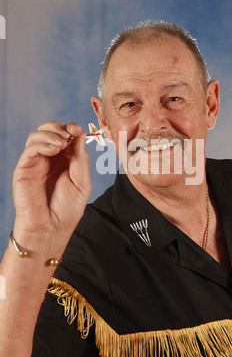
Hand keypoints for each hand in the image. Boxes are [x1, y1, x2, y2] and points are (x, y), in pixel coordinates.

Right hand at [12, 122, 90, 248]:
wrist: (51, 228)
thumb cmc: (67, 210)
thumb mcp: (81, 182)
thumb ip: (80, 158)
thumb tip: (79, 135)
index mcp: (66, 160)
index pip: (66, 135)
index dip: (71, 128)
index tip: (78, 130)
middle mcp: (50, 159)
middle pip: (50, 130)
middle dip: (60, 127)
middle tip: (69, 134)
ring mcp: (36, 163)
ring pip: (37, 135)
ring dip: (51, 134)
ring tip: (61, 144)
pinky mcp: (24, 168)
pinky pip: (30, 148)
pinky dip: (42, 143)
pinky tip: (54, 149)